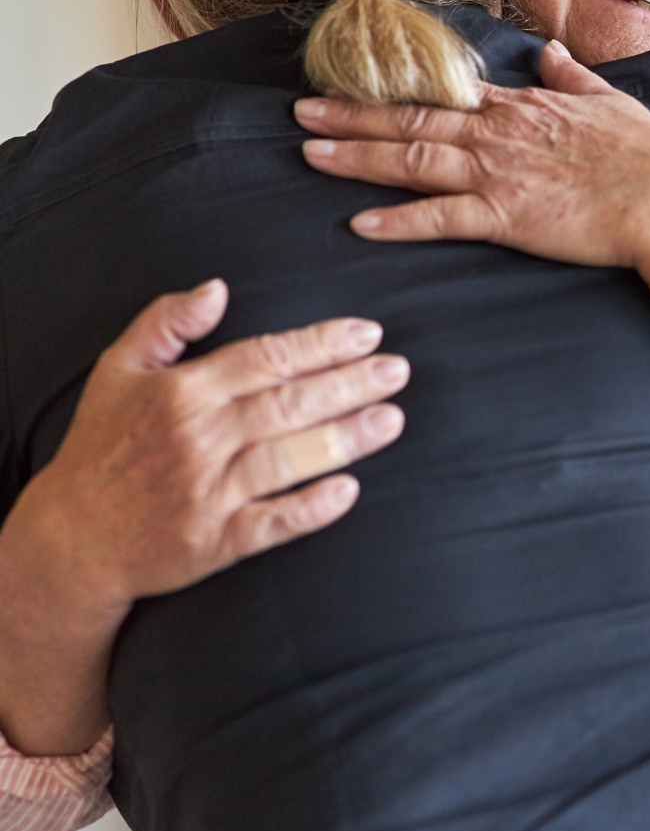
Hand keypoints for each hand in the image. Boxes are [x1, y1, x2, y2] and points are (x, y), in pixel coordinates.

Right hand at [1, 279, 408, 621]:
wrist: (70, 540)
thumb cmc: (102, 446)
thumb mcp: (119, 370)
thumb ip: (166, 321)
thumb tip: (217, 287)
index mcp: (183, 392)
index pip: (266, 357)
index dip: (321, 343)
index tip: (368, 333)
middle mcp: (198, 438)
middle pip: (289, 403)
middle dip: (350, 384)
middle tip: (398, 370)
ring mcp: (207, 493)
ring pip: (288, 459)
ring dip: (345, 438)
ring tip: (393, 419)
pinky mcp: (213, 543)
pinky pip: (271, 523)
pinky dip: (310, 508)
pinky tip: (349, 491)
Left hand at [295, 41, 649, 267]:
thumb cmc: (645, 152)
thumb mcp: (608, 101)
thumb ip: (573, 77)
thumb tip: (552, 53)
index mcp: (520, 108)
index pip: (443, 95)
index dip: (393, 93)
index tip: (357, 87)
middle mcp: (497, 134)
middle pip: (411, 122)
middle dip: (353, 117)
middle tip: (302, 114)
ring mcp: (498, 174)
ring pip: (413, 161)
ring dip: (358, 157)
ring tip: (311, 155)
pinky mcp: (507, 216)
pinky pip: (442, 218)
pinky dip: (399, 222)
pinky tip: (361, 224)